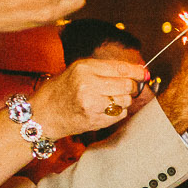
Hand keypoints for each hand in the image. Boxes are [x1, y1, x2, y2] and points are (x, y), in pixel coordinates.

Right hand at [30, 57, 149, 137]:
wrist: (42, 114)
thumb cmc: (61, 91)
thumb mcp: (78, 71)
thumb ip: (105, 69)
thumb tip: (137, 70)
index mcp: (84, 68)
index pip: (121, 68)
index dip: (137, 71)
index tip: (144, 73)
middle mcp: (88, 84)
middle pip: (128, 85)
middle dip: (131, 87)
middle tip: (127, 88)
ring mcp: (92, 103)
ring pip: (126, 101)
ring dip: (123, 101)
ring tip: (108, 99)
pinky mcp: (95, 119)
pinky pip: (119, 114)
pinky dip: (116, 112)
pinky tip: (103, 110)